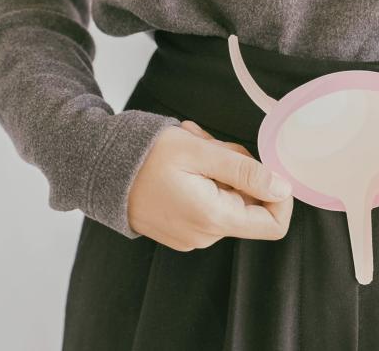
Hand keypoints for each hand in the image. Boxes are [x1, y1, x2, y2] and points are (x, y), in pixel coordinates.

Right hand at [127, 120, 293, 250]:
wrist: (95, 167)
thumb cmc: (144, 155)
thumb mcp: (201, 152)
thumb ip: (246, 171)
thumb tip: (283, 188)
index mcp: (214, 219)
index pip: (274, 224)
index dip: (280, 194)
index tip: (264, 164)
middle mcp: (205, 235)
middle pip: (250, 203)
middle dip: (237, 168)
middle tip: (209, 142)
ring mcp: (191, 236)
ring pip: (229, 197)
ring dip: (218, 168)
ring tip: (191, 145)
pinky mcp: (180, 229)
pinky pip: (209, 203)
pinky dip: (204, 178)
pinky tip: (182, 160)